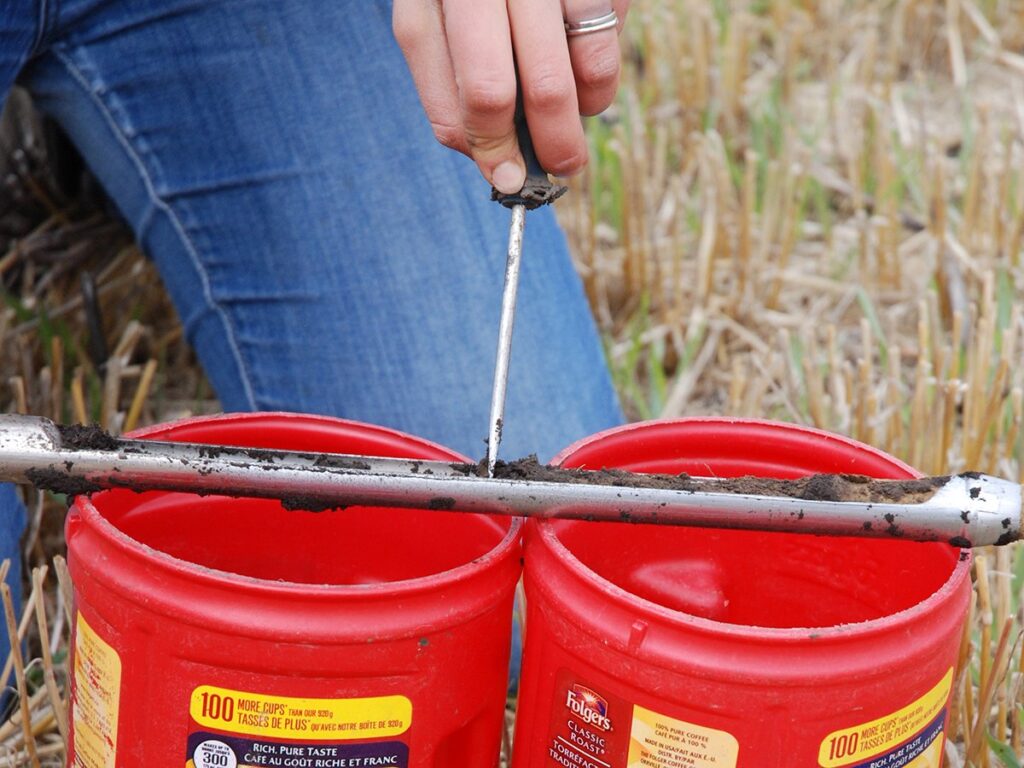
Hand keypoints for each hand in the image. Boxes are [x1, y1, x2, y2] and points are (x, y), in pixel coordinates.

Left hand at [393, 0, 628, 193]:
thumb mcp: (455, 18)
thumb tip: (499, 164)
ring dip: (573, 123)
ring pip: (551, 79)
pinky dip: (601, 77)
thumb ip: (463, 88)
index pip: (446, 99)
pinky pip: (599, 42)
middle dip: (531, 150)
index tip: (511, 177)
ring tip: (580, 124)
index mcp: (424, 3)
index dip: (483, 151)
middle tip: (561, 170)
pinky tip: (592, 79)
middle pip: (488, 92)